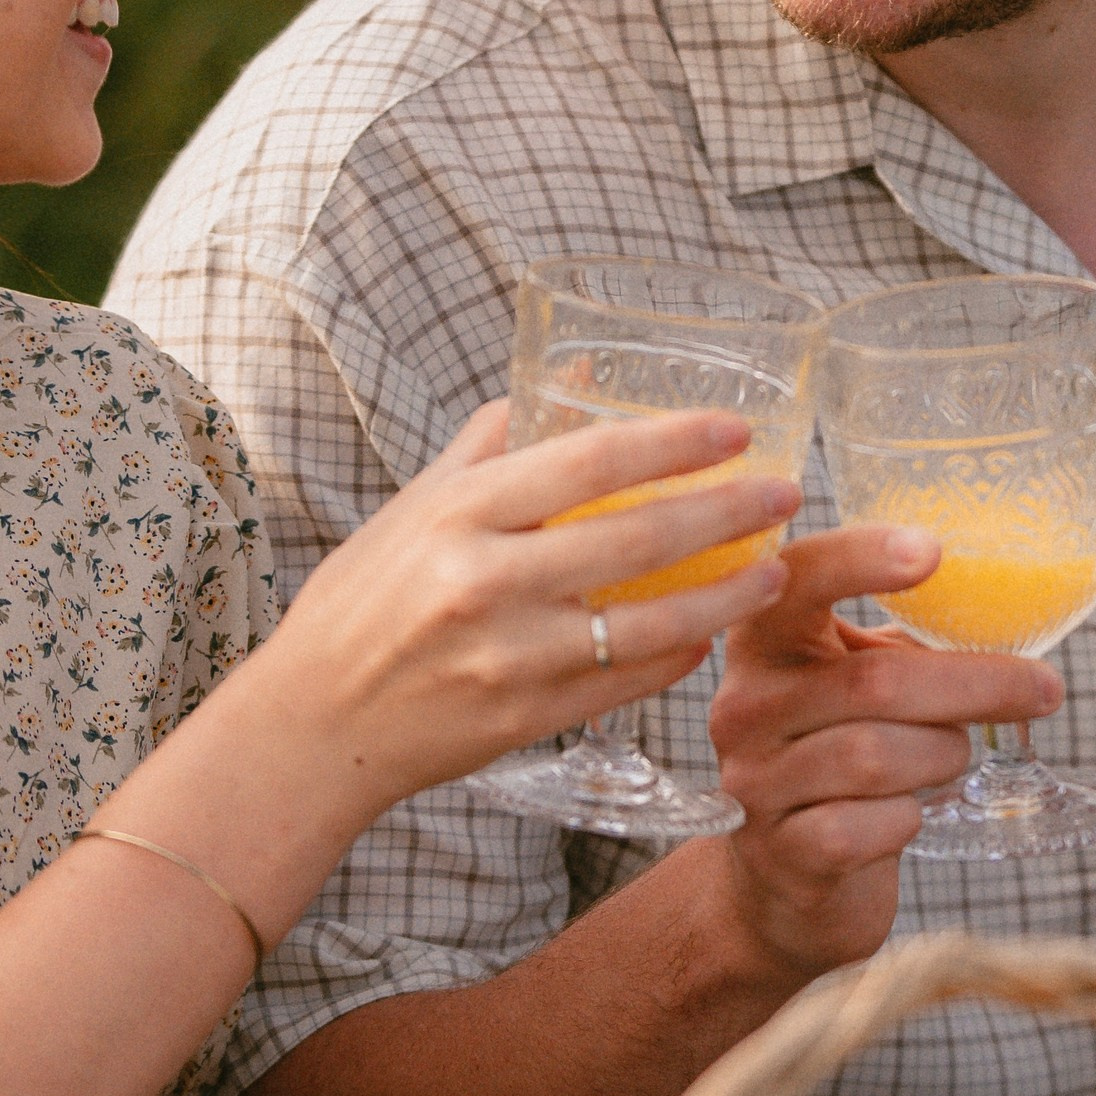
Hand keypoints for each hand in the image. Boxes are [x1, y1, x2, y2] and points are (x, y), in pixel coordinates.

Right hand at [260, 399, 801, 822]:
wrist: (312, 725)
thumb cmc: (359, 606)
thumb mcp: (411, 509)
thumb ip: (492, 442)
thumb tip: (575, 370)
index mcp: (456, 516)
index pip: (587, 461)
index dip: (672, 441)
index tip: (734, 430)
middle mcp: (485, 583)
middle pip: (637, 537)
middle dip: (727, 512)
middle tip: (783, 494)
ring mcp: (511, 657)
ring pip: (651, 619)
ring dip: (727, 594)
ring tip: (771, 571)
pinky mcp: (528, 719)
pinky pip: (629, 681)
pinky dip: (678, 654)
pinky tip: (708, 632)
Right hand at [708, 525, 1063, 980]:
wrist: (785, 881)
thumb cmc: (839, 760)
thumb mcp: (855, 687)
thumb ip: (905, 650)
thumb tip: (1008, 628)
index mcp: (765, 642)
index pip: (799, 579)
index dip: (861, 558)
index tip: (931, 551)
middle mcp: (746, 706)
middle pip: (873, 681)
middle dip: (976, 683)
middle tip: (1042, 687)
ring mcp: (756, 782)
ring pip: (877, 756)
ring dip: (942, 755)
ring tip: (949, 759)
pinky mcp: (783, 852)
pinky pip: (872, 825)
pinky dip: (909, 819)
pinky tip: (905, 816)